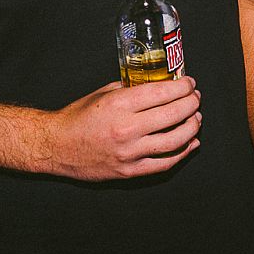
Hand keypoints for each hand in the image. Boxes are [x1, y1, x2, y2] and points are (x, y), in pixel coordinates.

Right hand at [44, 77, 201, 180]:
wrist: (56, 147)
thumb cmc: (78, 118)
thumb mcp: (103, 93)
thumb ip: (131, 89)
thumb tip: (157, 85)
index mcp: (119, 104)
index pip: (162, 93)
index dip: (182, 87)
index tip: (189, 83)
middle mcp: (126, 128)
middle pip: (173, 115)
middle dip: (191, 104)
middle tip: (196, 98)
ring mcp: (129, 152)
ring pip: (175, 141)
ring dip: (191, 127)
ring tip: (196, 119)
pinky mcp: (130, 170)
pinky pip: (164, 163)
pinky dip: (182, 152)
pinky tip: (190, 143)